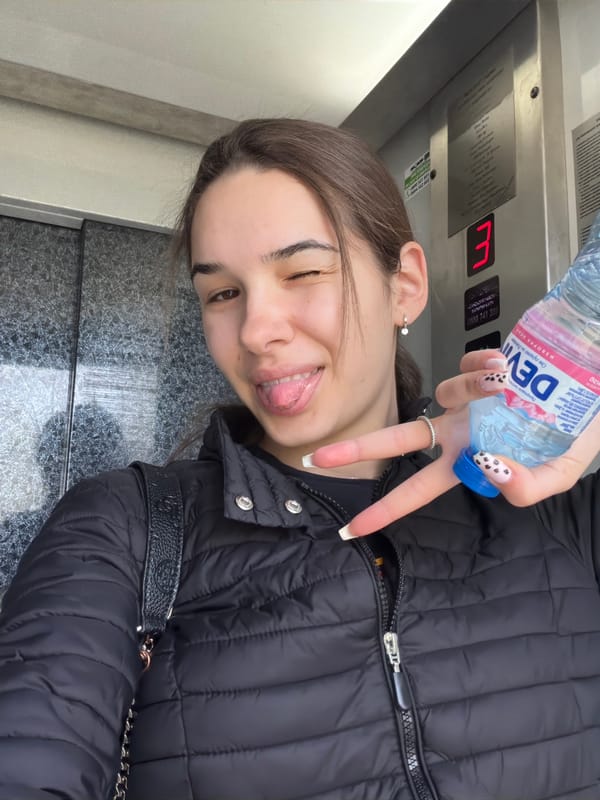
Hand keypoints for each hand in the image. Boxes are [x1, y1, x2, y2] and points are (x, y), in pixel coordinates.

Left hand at [308, 350, 599, 537]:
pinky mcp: (480, 364)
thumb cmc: (577, 433)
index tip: (351, 528)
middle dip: (359, 449)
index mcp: (472, 458)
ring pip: (446, 391)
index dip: (388, 508)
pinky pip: (468, 361)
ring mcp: (468, 396)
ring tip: (509, 385)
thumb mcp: (560, 473)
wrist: (595, 385)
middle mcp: (462, 428)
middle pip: (401, 439)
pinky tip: (507, 367)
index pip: (420, 488)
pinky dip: (485, 363)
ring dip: (472, 388)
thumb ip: (529, 486)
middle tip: (317, 457)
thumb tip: (487, 470)